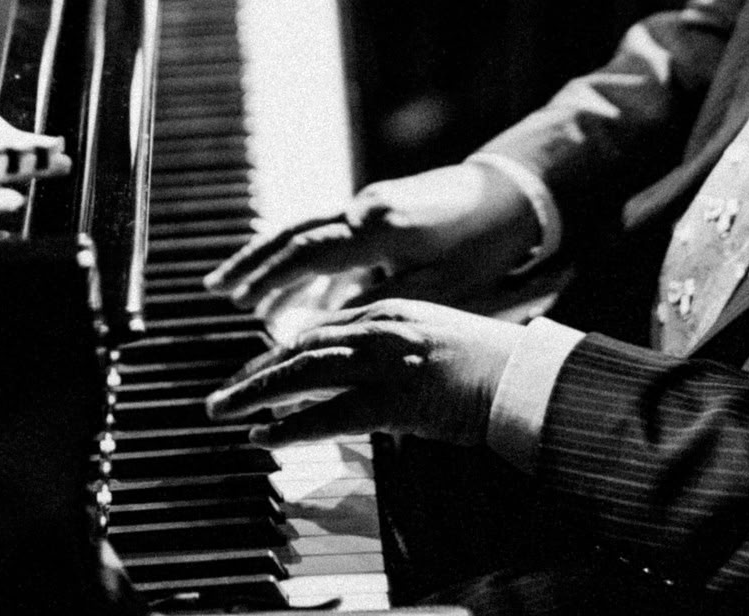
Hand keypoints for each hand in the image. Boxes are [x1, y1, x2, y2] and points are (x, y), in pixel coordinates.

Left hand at [204, 298, 522, 447]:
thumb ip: (394, 349)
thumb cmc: (488, 366)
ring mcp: (388, 361)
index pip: (321, 330)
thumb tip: (363, 378)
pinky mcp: (397, 398)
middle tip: (222, 396)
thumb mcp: (434, 340)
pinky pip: (332, 413)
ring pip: (305, 373)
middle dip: (256, 372)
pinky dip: (294, 425)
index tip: (253, 372)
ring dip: (257, 393)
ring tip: (226, 412)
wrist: (526, 376)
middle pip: (303, 348)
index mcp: (391, 311)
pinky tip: (266, 436)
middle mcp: (382, 328)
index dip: (280, 353)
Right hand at [205, 161, 541, 315]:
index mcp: (376, 229)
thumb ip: (376, 303)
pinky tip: (298, 295)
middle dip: (253, 263)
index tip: (233, 301)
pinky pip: (331, 235)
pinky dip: (306, 261)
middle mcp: (364, 209)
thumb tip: (321, 330)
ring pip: (308, 231)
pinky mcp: (381, 210)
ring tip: (240, 291)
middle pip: (294, 235)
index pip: (305, 254)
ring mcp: (371, 205)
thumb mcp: (436, 287)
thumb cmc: (484, 246)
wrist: (516, 194)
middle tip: (215, 289)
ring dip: (272, 258)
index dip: (266, 279)